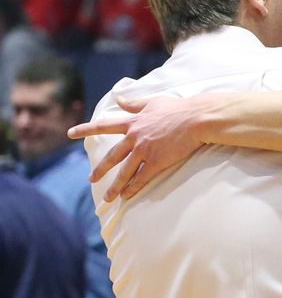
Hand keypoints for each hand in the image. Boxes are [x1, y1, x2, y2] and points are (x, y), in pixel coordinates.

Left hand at [68, 94, 205, 200]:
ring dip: (115, 186)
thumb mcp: (153, 102)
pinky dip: (133, 188)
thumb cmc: (179, 108)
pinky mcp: (157, 161)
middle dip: (100, 170)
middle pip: (112, 157)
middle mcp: (134, 137)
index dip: (85, 129)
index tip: (70, 134)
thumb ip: (134, 103)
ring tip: (108, 198)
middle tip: (91, 179)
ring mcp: (144, 151)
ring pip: (125, 172)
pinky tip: (127, 196)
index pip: (103, 126)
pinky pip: (141, 178)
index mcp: (132, 122)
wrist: (196, 119)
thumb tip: (119, 99)